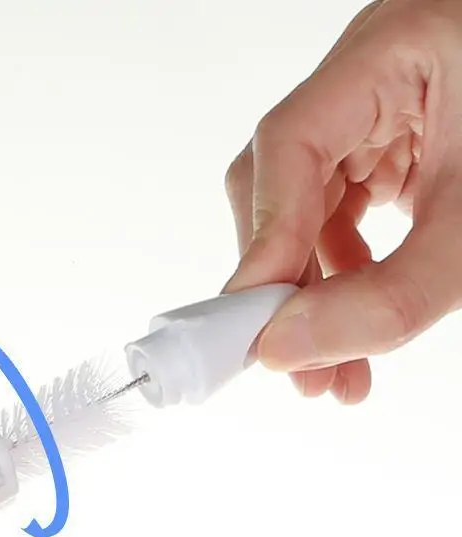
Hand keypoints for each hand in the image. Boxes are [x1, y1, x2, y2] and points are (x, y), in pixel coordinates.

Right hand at [223, 0, 461, 402]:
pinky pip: (339, 218)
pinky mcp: (383, 150)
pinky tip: (352, 326)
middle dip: (287, 285)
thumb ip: (391, 292)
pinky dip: (341, 277)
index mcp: (392, 52)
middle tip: (290, 360)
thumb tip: (289, 346)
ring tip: (330, 370)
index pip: (289, 143)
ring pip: (306, 212)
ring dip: (312, 295)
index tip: (257, 324)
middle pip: (283, 185)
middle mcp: (365, 79)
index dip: (264, 240)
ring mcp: (371, 115)